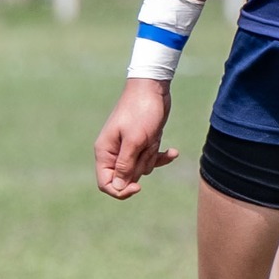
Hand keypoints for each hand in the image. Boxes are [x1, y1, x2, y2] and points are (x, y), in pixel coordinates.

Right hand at [94, 78, 177, 199]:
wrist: (153, 88)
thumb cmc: (141, 111)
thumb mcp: (135, 141)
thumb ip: (125, 165)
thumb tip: (118, 187)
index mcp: (105, 151)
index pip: (106, 183)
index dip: (120, 190)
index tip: (137, 187)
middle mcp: (114, 152)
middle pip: (127, 177)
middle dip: (141, 164)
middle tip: (146, 145)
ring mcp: (129, 147)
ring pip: (142, 168)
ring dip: (151, 156)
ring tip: (152, 136)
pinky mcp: (142, 143)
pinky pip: (151, 159)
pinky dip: (161, 156)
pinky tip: (173, 151)